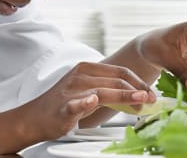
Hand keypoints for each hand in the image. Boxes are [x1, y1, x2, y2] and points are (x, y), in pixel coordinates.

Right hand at [25, 62, 155, 140]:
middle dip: (138, 90)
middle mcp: (80, 75)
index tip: (151, 93)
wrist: (34, 118)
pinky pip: (76, 103)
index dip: (139, 82)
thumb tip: (136, 95)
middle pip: (116, 80)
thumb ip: (109, 90)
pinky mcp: (63, 106)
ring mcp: (71, 90)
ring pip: (104, 90)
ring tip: (140, 101)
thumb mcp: (87, 91)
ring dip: (125, 96)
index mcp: (87, 68)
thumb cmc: (62, 104)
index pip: (120, 71)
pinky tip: (92, 101)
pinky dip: (85, 102)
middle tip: (152, 100)